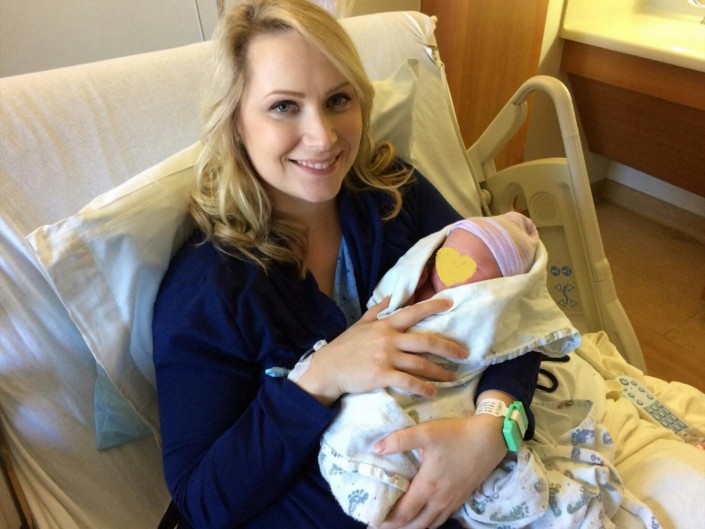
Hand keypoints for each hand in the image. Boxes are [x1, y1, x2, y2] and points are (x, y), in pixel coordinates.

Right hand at [294, 297, 467, 404]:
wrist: (327, 369)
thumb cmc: (344, 347)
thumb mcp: (360, 324)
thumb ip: (377, 310)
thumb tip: (392, 297)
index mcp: (385, 325)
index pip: (412, 312)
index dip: (432, 307)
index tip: (450, 304)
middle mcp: (388, 338)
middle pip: (425, 341)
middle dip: (448, 347)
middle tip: (464, 354)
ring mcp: (385, 357)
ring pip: (420, 363)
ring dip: (439, 372)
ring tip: (452, 378)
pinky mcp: (381, 375)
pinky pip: (408, 382)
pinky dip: (423, 388)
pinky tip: (432, 393)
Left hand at [374, 414, 507, 528]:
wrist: (490, 439)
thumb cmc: (456, 435)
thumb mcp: (426, 432)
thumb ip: (399, 440)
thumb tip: (376, 448)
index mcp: (428, 486)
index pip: (403, 513)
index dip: (386, 521)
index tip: (372, 522)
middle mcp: (439, 500)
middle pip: (415, 524)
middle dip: (396, 528)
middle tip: (380, 526)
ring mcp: (452, 501)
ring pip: (429, 524)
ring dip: (413, 527)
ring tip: (398, 525)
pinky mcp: (461, 498)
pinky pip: (441, 518)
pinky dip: (428, 523)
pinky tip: (423, 518)